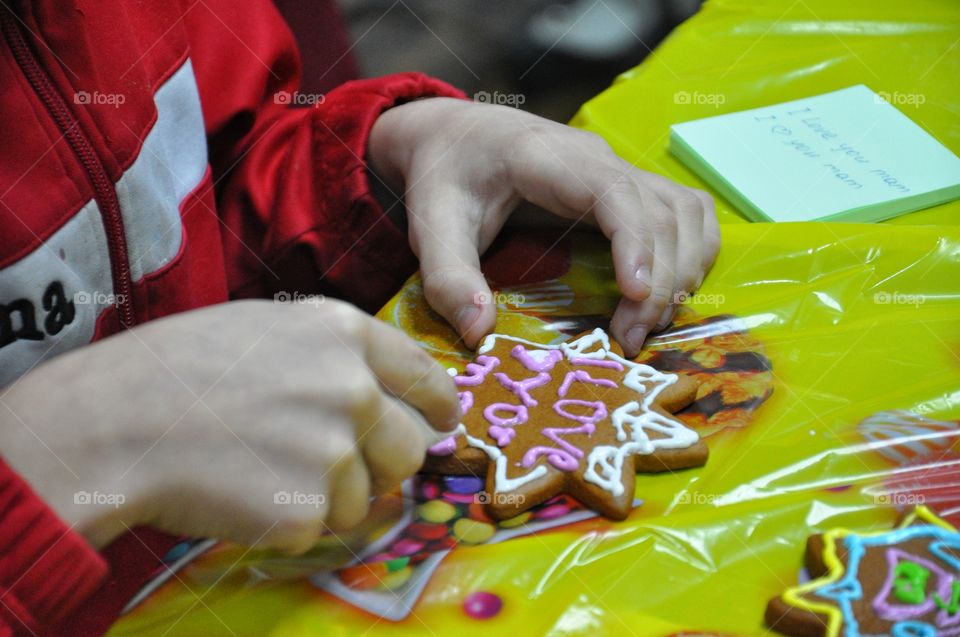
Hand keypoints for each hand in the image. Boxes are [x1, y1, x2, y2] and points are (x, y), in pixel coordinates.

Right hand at [0, 300, 457, 552]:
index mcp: (342, 334)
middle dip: (382, 464)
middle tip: (335, 465)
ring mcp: (333, 452)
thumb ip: (332, 357)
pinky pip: (319, 528)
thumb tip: (379, 394)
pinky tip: (243, 494)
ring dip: (329, 497)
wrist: (112, 423)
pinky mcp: (306, 510)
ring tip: (264, 472)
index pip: (423, 374)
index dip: (439, 403)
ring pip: (365, 497)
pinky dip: (289, 523)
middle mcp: (352, 389)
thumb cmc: (176, 368)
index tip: (444, 420)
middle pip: (409, 448)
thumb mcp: (265, 329)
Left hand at [369, 98, 719, 356]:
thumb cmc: (443, 177)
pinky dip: (692, 252)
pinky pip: (686, 211)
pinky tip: (667, 293)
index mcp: (546, 158)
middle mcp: (597, 157)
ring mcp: (619, 169)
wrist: (454, 136)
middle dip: (660, 279)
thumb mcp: (431, 226)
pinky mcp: (628, 186)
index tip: (635, 295)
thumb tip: (480, 334)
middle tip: (628, 339)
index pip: (614, 191)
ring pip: (685, 211)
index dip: (636, 242)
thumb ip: (448, 279)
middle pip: (662, 210)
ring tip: (646, 323)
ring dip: (683, 270)